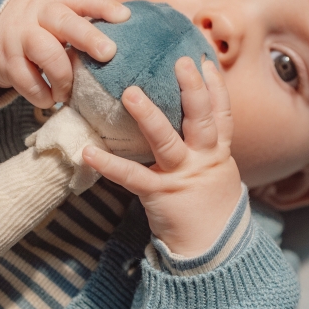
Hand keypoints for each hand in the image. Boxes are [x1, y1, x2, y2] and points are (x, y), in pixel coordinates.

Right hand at [0, 0, 130, 106]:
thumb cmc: (35, 26)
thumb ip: (81, 22)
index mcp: (56, 1)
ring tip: (67, 93)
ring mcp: (19, 36)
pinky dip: (41, 95)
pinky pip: (26, 80)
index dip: (103, 6)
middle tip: (108, 52)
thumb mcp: (54, 13)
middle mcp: (38, 15)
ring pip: (46, 52)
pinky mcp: (6, 61)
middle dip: (87, 37)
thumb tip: (126, 41)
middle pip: (63, 22)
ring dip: (63, 77)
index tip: (125, 17)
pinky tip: (49, 100)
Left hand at [82, 57, 242, 256]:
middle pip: (202, 118)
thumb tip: (183, 122)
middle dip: (193, 88)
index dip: (215, 87)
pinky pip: (131, 176)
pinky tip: (87, 152)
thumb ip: (202, 148)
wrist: (211, 248)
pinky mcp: (160, 194)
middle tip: (180, 61)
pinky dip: (108, 164)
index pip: (221, 113)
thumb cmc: (208, 206)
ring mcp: (182, 175)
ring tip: (129, 92)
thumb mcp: (215, 173)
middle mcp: (203, 159)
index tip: (204, 60)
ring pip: (167, 140)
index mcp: (217, 152)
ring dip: (148, 115)